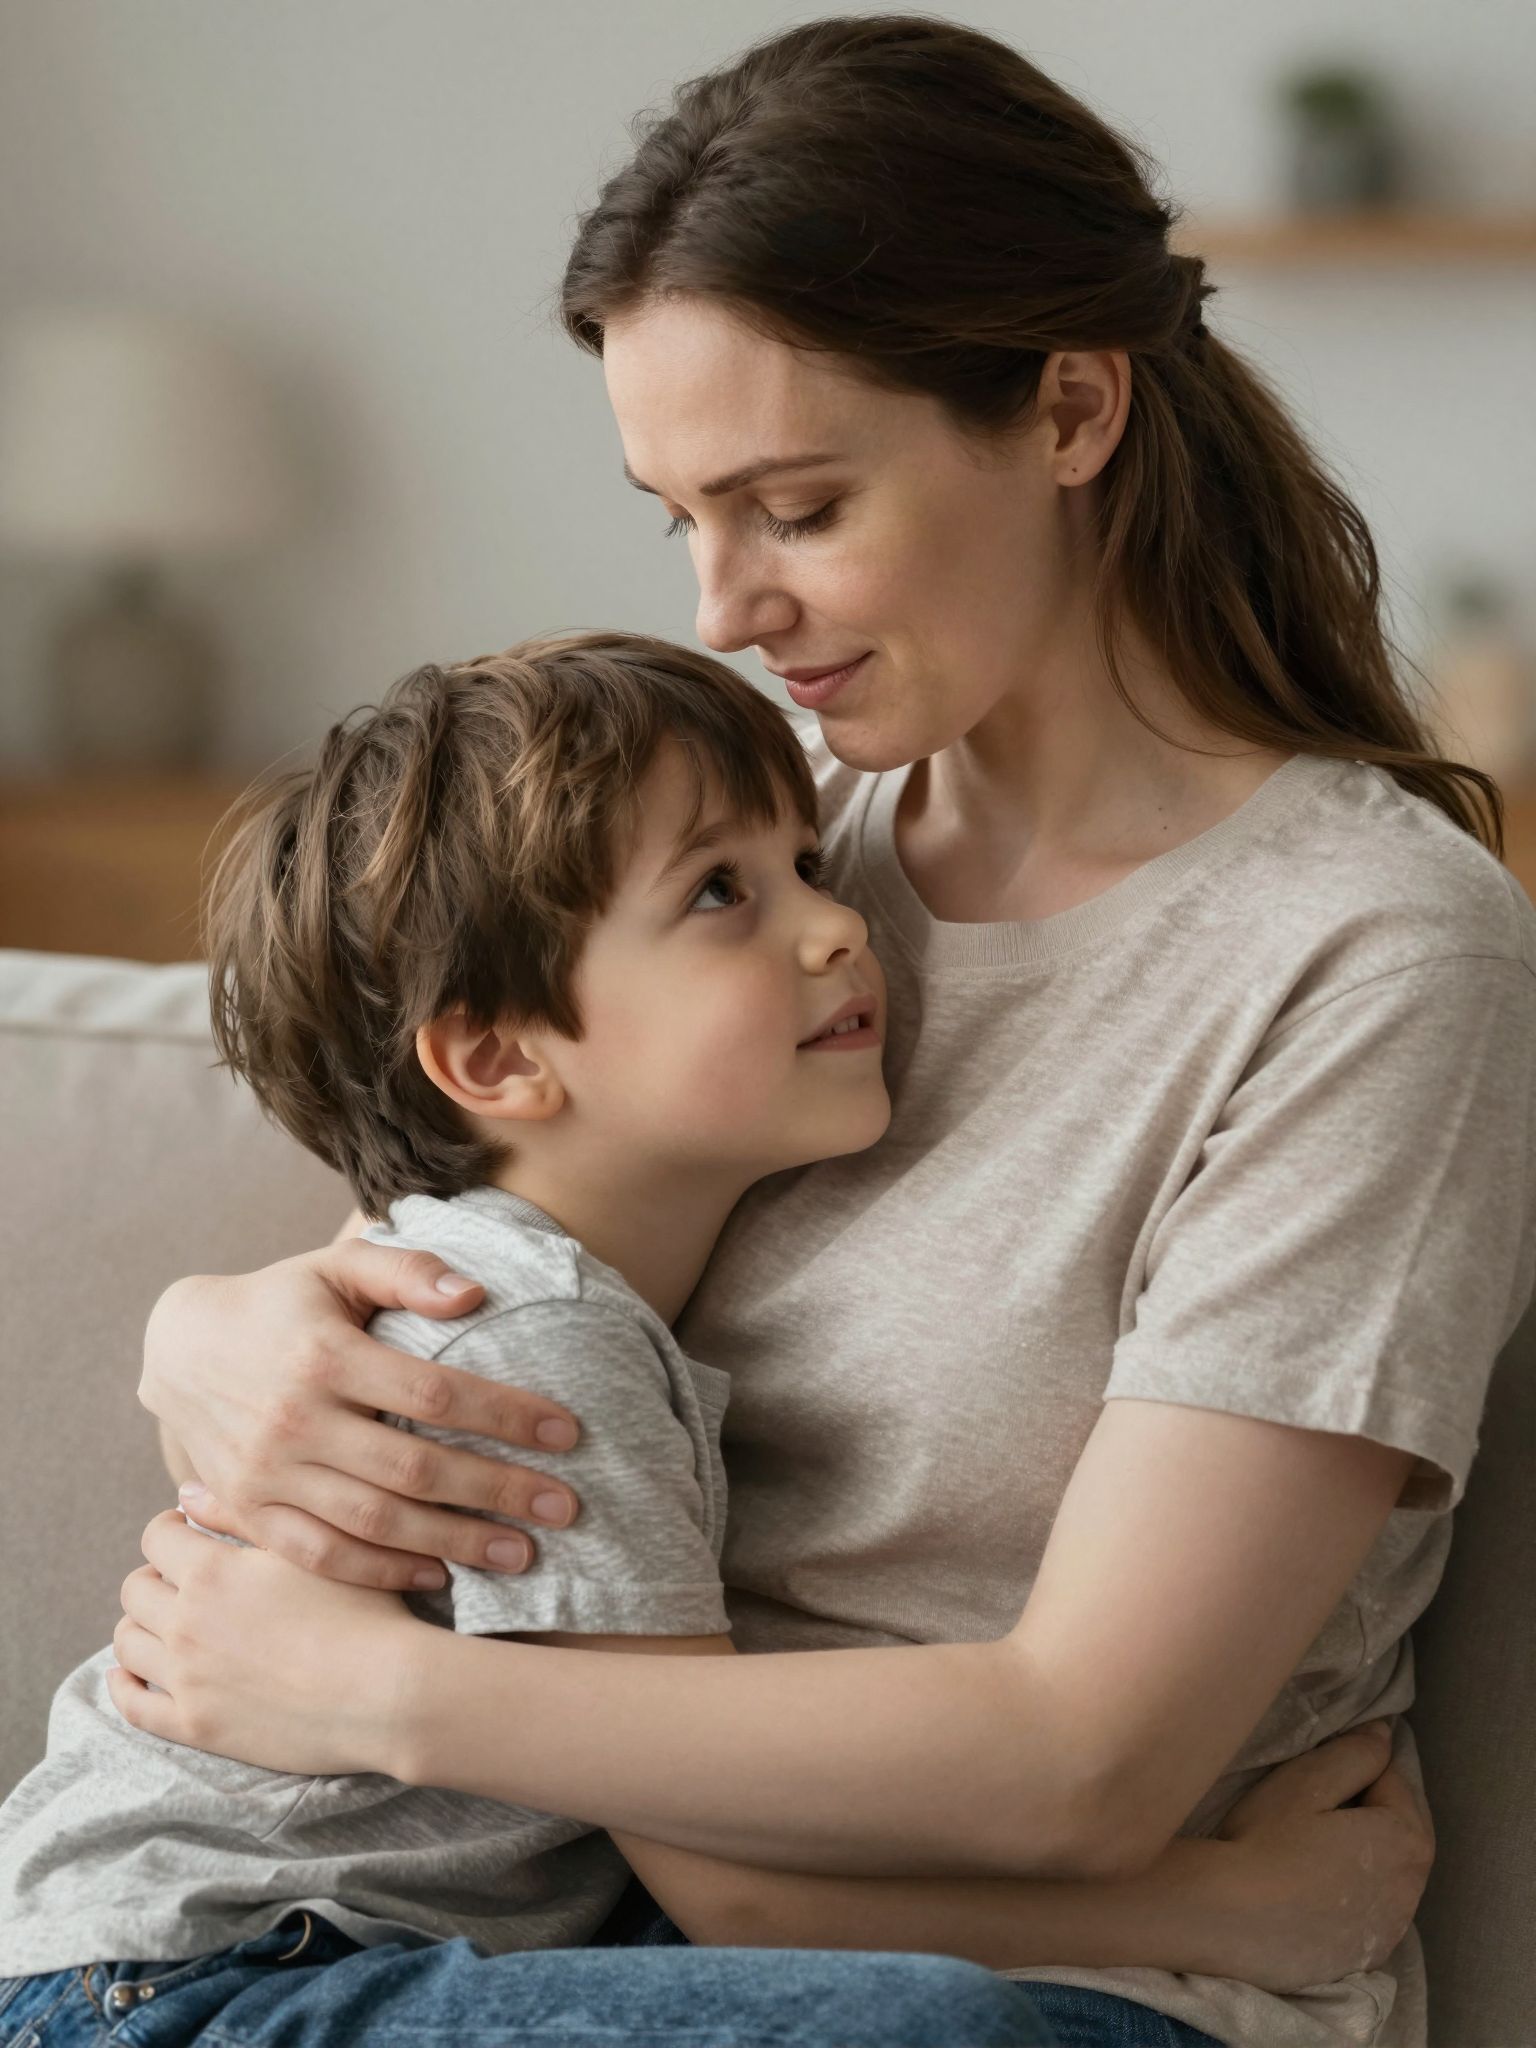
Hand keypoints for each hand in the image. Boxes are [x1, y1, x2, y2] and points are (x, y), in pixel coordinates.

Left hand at [108, 1508, 419, 1774]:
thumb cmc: (361, 1609)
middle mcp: (187, 1622)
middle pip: (134, 1588)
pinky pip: (133, 1706)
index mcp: (212, 1571)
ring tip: (169, 1621)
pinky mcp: (195, 1725)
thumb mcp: (309, 1545)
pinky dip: (124, 1685)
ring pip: (126, 1642)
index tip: (190, 1531)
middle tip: (184, 1577)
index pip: (156, 1536)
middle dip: (154, 1574)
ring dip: (141, 1624)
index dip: (171, 1527)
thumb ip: (242, 1514)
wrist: (386, 1692)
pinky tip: (133, 1674)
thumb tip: (186, 1494)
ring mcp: (187, 1678)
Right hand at [139, 1239, 582, 1588]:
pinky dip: (381, 1571)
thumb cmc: (280, 1303)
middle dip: (497, 1491)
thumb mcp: (337, 1268)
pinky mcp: (248, 1512)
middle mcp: (294, 1419)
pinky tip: (440, 1574)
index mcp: (325, 1355)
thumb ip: (407, 1271)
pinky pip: (320, 1556)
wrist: (178, 1350)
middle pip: (414, 1469)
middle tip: (566, 1509)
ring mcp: (267, 1472)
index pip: (434, 1393)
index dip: (505, 1415)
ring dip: (454, 1543)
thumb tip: (476, 1294)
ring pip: (373, 1522)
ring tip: (521, 1554)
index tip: (567, 1432)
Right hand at [1197, 1721, 1433, 1991]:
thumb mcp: (1307, 1781)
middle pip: (1402, 1830)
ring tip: (1321, 1843)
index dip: (1359, 1765)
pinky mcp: (1366, 1956)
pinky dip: (1357, 1893)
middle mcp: (1412, 1888)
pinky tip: (1320, 1887)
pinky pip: (1373, 1911)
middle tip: (1322, 1800)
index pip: (1394, 1781)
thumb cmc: (1266, 1840)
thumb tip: (1384, 1734)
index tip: (1322, 1766)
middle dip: (1374, 1807)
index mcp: (1406, 1839)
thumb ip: (1354, 1753)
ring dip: (1369, 1853)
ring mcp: (1390, 1928)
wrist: (1229, 1918)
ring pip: (1390, 1873)